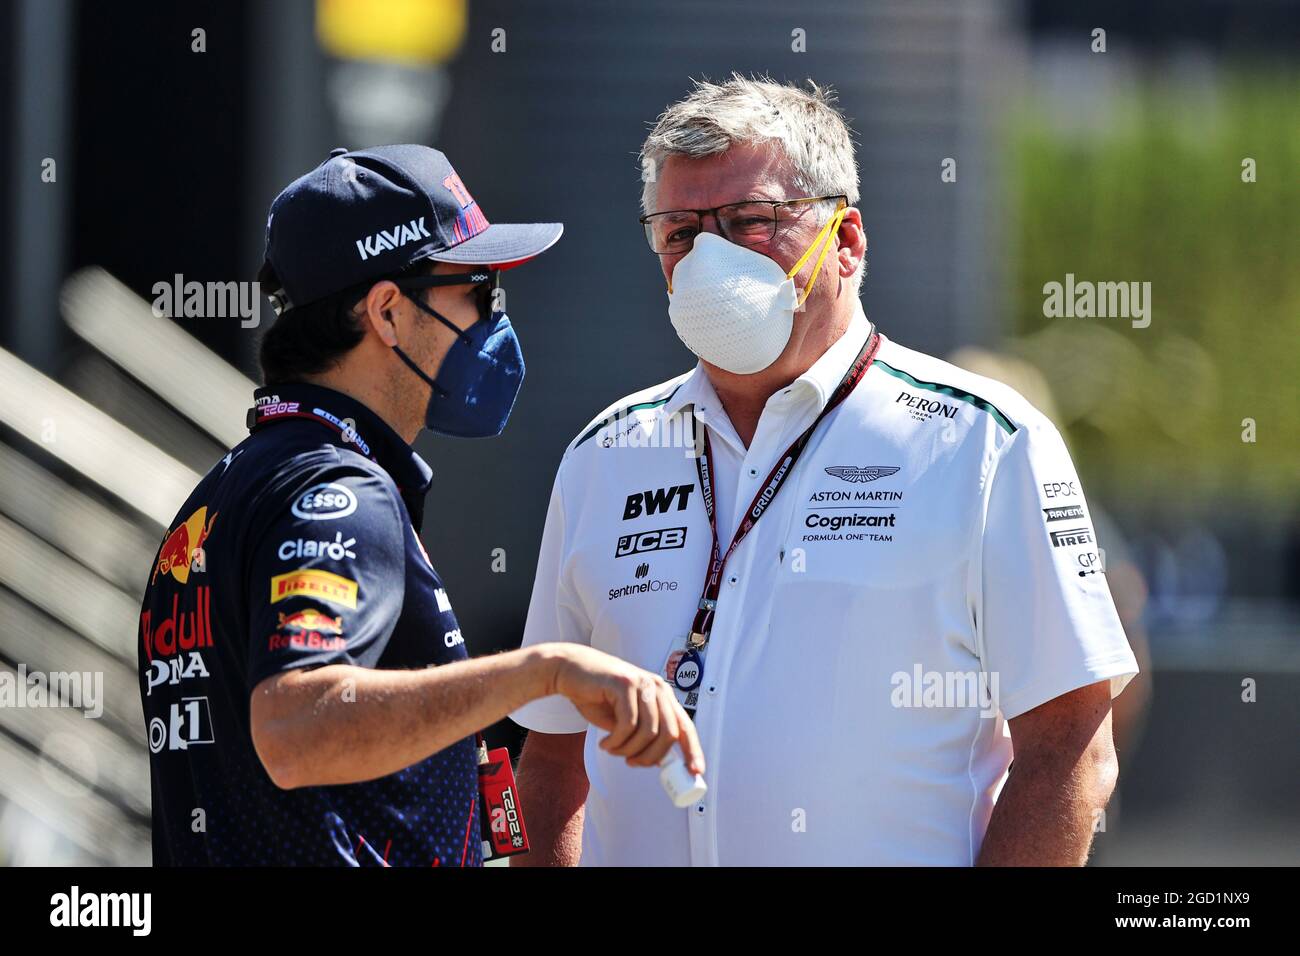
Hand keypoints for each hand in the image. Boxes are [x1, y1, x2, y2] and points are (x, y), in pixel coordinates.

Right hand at [546, 644, 703, 774]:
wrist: (570, 670)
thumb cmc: (596, 695)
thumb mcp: (624, 719)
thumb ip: (643, 734)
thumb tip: (658, 761)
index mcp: (662, 695)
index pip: (685, 725)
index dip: (692, 750)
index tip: (695, 772)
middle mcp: (657, 687)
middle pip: (669, 733)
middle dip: (651, 757)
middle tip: (632, 763)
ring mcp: (642, 684)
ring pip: (648, 732)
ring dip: (629, 750)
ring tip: (613, 750)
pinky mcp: (624, 684)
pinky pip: (628, 724)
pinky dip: (616, 741)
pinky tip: (606, 742)